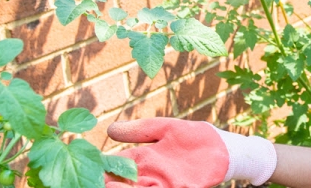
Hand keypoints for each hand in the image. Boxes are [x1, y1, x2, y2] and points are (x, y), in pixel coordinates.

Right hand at [105, 117, 276, 187]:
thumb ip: (141, 129)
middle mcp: (150, 175)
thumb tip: (109, 129)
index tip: (85, 166)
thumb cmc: (196, 137)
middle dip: (107, 183)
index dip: (100, 166)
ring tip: (109, 187)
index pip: (115, 164)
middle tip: (94, 181)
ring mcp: (164, 185)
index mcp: (144, 159)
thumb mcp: (166, 128)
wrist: (225, 148)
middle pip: (122, 183)